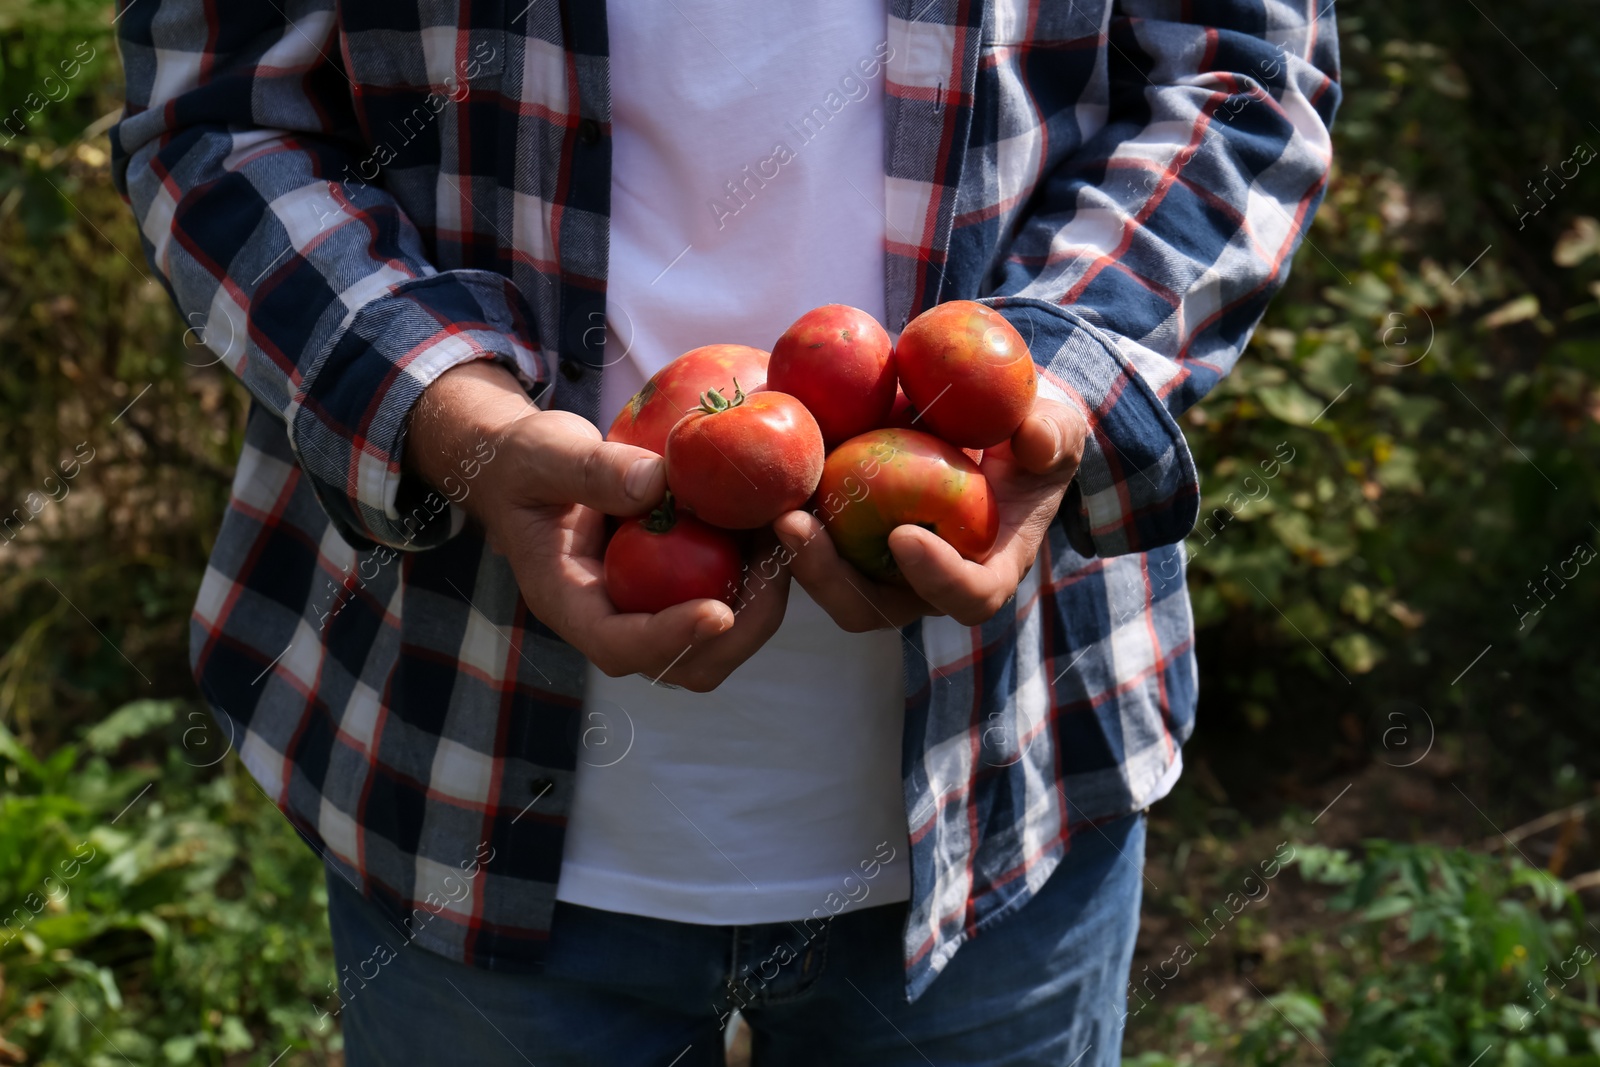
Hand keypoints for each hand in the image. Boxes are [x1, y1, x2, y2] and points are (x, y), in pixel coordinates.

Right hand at [407, 361, 789, 690]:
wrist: (529, 467)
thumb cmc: (526, 462)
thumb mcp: (545, 454)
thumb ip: (591, 469)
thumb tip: (656, 484)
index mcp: (569, 602)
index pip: (619, 645)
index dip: (671, 638)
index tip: (717, 612)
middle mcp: (615, 619)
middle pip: (685, 664)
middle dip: (739, 631)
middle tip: (776, 570)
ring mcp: (651, 608)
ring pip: (719, 641)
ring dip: (762, 600)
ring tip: (786, 537)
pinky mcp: (679, 586)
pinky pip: (729, 597)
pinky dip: (760, 571)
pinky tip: (781, 522)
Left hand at [773, 396, 1086, 629]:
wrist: (990, 423)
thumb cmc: (1029, 433)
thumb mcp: (1056, 426)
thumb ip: (1052, 435)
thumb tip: (1033, 442)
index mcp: (987, 566)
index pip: (968, 596)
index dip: (938, 579)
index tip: (906, 535)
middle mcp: (926, 582)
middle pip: (875, 609)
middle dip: (833, 578)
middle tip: (800, 527)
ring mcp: (881, 566)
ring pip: (831, 586)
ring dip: (798, 558)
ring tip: (775, 512)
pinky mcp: (846, 539)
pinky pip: (810, 545)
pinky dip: (786, 525)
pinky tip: (761, 486)